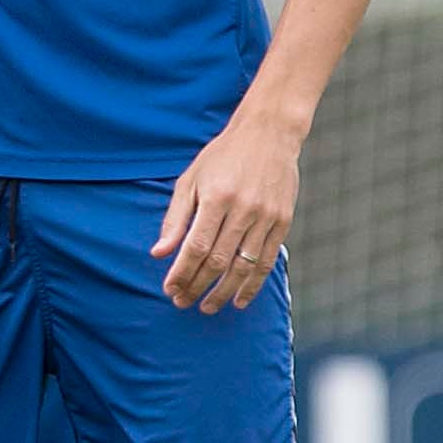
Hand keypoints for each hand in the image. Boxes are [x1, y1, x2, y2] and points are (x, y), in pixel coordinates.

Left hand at [152, 112, 301, 312]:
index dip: (182, 272)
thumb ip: (175, 218)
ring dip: (223, 292)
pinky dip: (253, 284)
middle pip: (217, 260)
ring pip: (243, 266)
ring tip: (207, 307)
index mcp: (216, 197)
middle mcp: (243, 209)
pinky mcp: (283, 222)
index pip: (195, 246)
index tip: (169, 289)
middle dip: (197, 286)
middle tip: (182, 302)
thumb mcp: (190, 179)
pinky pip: (267, 261)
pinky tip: (239, 300)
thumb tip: (159, 253)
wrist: (269, 134)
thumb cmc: (222, 157)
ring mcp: (266, 217)